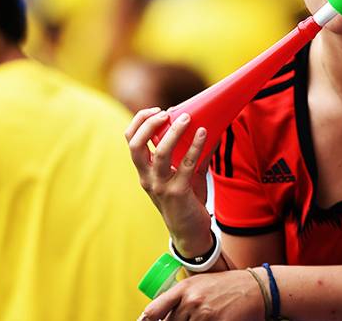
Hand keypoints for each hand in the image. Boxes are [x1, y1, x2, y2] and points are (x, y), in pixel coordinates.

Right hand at [125, 107, 213, 255]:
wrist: (191, 232)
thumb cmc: (187, 200)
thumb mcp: (186, 174)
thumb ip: (193, 153)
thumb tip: (211, 127)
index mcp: (144, 170)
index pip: (131, 141)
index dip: (140, 121)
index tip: (157, 110)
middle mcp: (147, 177)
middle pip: (135, 145)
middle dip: (148, 124)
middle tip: (167, 112)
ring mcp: (160, 186)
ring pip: (160, 154)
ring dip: (174, 132)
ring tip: (187, 118)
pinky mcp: (178, 193)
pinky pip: (186, 165)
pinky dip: (195, 146)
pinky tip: (205, 133)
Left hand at [138, 269, 263, 320]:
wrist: (256, 287)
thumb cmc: (228, 285)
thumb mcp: (200, 283)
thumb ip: (180, 296)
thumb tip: (160, 316)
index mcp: (184, 288)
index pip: (153, 311)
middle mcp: (191, 300)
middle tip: (189, 318)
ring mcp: (204, 314)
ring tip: (206, 316)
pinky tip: (213, 319)